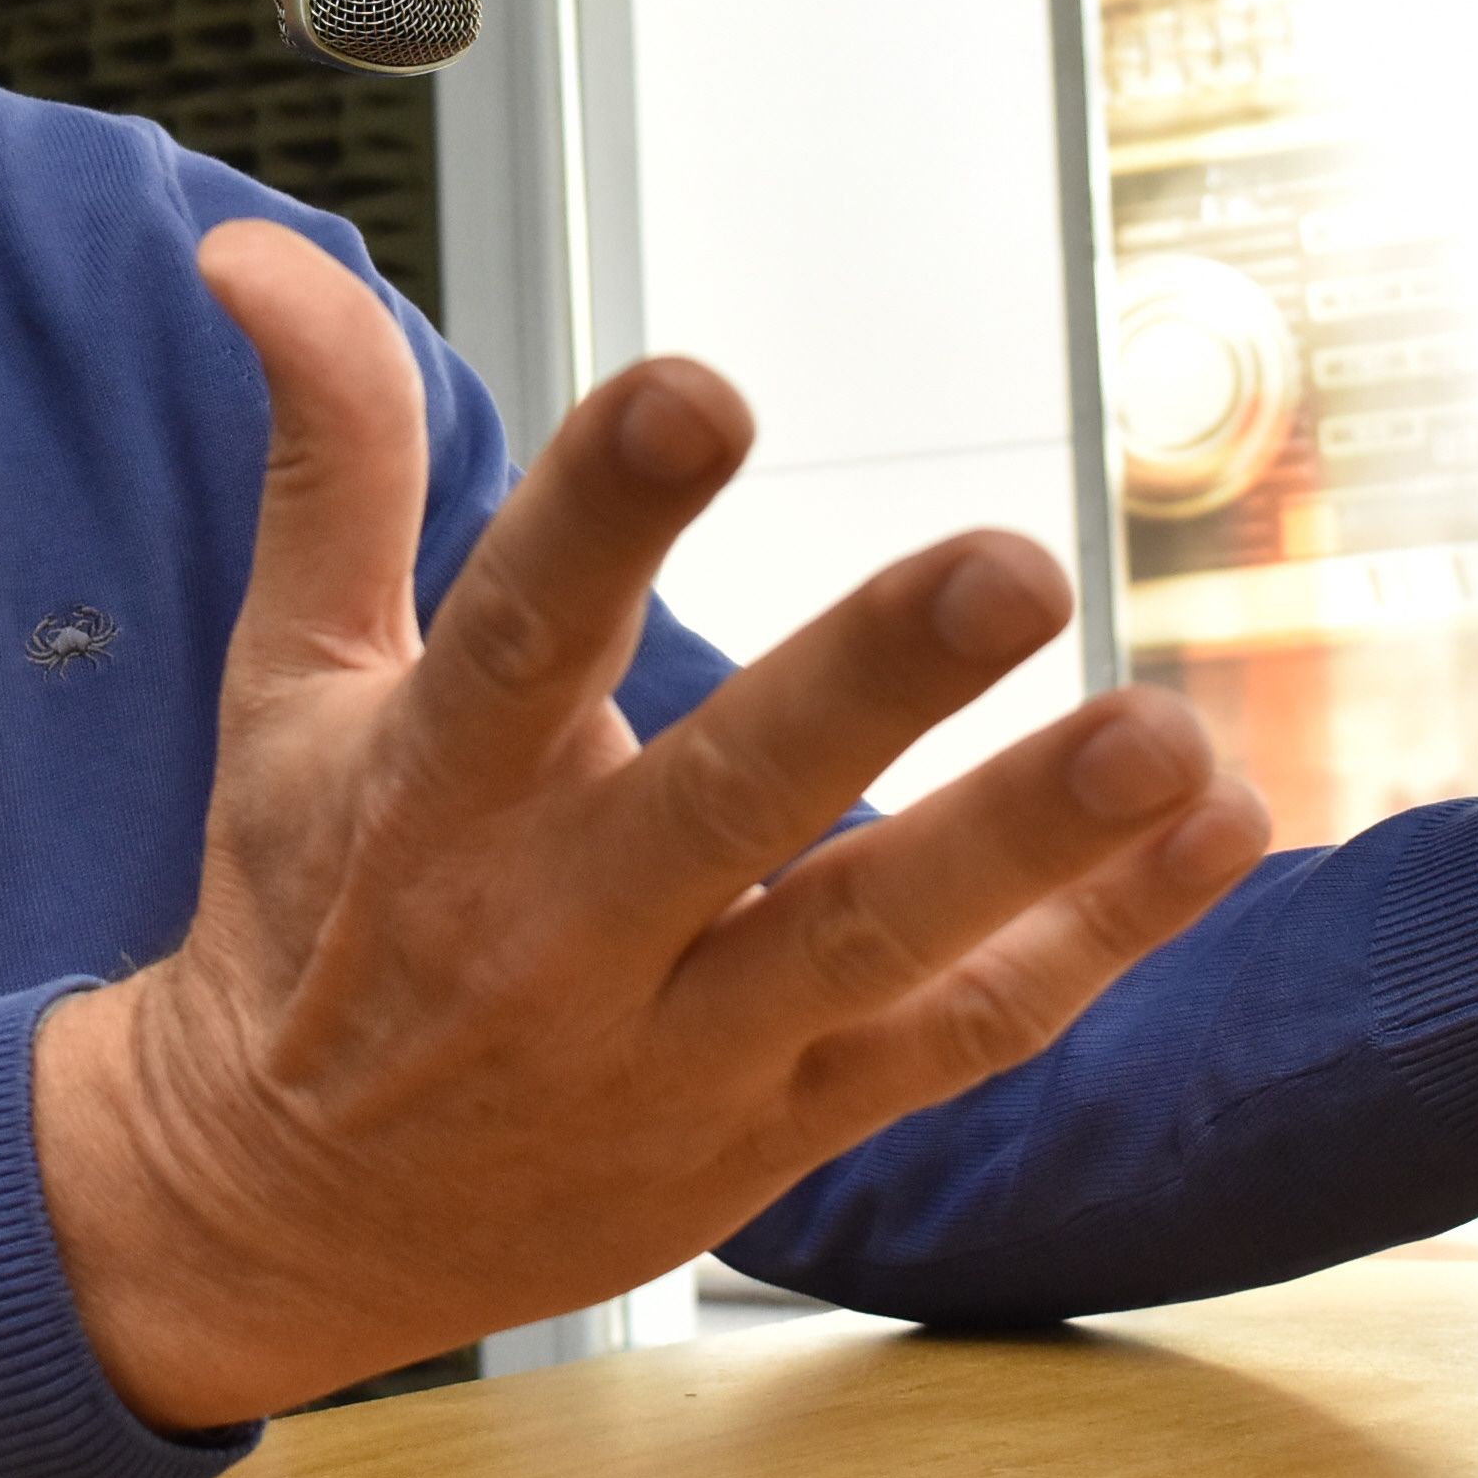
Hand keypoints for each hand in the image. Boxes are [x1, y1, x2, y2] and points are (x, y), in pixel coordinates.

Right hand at [33, 221, 1274, 1430]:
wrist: (279, 1222)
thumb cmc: (302, 910)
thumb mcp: (288, 683)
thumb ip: (333, 464)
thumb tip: (260, 255)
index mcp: (433, 791)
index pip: (515, 636)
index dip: (602, 509)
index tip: (698, 388)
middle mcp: (553, 926)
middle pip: (724, 802)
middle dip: (871, 684)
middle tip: (1013, 564)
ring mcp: (678, 1044)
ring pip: (868, 943)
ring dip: (1027, 842)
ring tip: (1170, 743)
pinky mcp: (777, 1125)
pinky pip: (955, 1041)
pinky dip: (1093, 946)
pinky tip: (1217, 834)